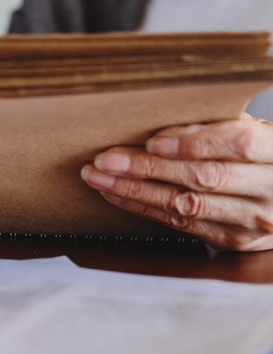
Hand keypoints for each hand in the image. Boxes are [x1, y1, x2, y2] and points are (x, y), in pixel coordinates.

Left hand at [81, 116, 272, 250]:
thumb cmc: (260, 154)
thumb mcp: (251, 131)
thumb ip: (216, 122)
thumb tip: (157, 113)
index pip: (238, 145)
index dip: (194, 142)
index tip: (153, 139)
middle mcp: (270, 189)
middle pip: (203, 177)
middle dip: (147, 167)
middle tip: (105, 159)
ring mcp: (252, 220)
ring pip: (186, 204)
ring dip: (135, 190)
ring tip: (98, 177)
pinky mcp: (232, 240)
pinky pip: (181, 224)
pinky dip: (143, 207)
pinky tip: (116, 194)